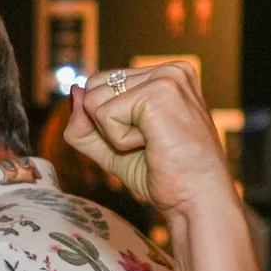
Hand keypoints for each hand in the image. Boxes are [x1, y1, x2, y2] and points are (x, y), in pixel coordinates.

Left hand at [66, 63, 231, 214]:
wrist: (196, 200)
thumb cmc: (164, 176)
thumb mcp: (113, 147)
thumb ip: (86, 123)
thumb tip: (74, 91)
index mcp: (166, 76)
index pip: (101, 83)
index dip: (107, 121)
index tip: (145, 139)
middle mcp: (170, 70)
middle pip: (93, 88)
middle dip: (107, 126)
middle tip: (147, 144)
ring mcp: (167, 77)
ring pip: (94, 101)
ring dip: (114, 135)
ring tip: (152, 144)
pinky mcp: (159, 92)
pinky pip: (104, 115)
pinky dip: (119, 140)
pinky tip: (153, 144)